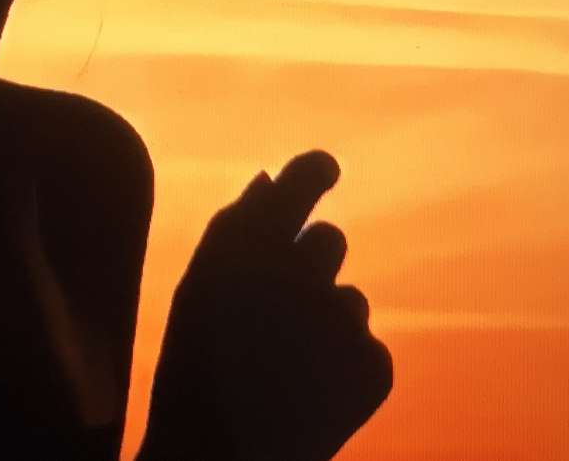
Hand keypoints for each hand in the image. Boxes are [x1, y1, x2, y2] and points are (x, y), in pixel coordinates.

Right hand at [141, 151, 391, 460]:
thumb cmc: (194, 371)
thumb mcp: (198, 288)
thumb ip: (234, 227)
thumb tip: (270, 177)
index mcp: (251, 240)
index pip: (308, 175)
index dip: (319, 171)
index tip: (327, 171)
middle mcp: (301, 268)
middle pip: (331, 240)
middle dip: (312, 268)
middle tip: (277, 317)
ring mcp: (342, 319)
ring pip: (351, 299)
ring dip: (326, 324)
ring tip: (285, 370)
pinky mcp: (374, 366)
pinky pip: (369, 348)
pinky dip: (345, 370)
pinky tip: (308, 398)